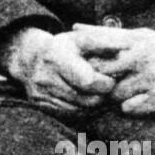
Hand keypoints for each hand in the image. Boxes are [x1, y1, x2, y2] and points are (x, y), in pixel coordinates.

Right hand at [0, 28, 114, 115]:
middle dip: (103, 96)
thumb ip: (103, 43)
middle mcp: (46, 78)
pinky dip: (84, 111)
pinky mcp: (42, 107)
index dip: (105, 82)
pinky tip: (89, 100)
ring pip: (80, 110)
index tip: (111, 78)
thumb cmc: (61, 47)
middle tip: (109, 88)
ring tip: (101, 94)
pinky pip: (70, 115)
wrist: (28, 60)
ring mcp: (42, 95)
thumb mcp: (80, 39)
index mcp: (56, 58)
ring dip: (95, 105)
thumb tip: (126, 47)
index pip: (88, 81)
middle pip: (86, 99)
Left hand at [71, 24, 154, 114]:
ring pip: (114, 93)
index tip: (77, 63)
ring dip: (115, 97)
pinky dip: (131, 107)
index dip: (81, 56)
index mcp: (135, 38)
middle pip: (99, 72)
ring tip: (129, 92)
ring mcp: (152, 75)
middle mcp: (142, 54)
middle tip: (101, 86)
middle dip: (97, 81)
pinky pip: (129, 108)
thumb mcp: (142, 35)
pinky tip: (140, 101)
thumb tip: (75, 27)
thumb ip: (109, 34)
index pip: (96, 43)